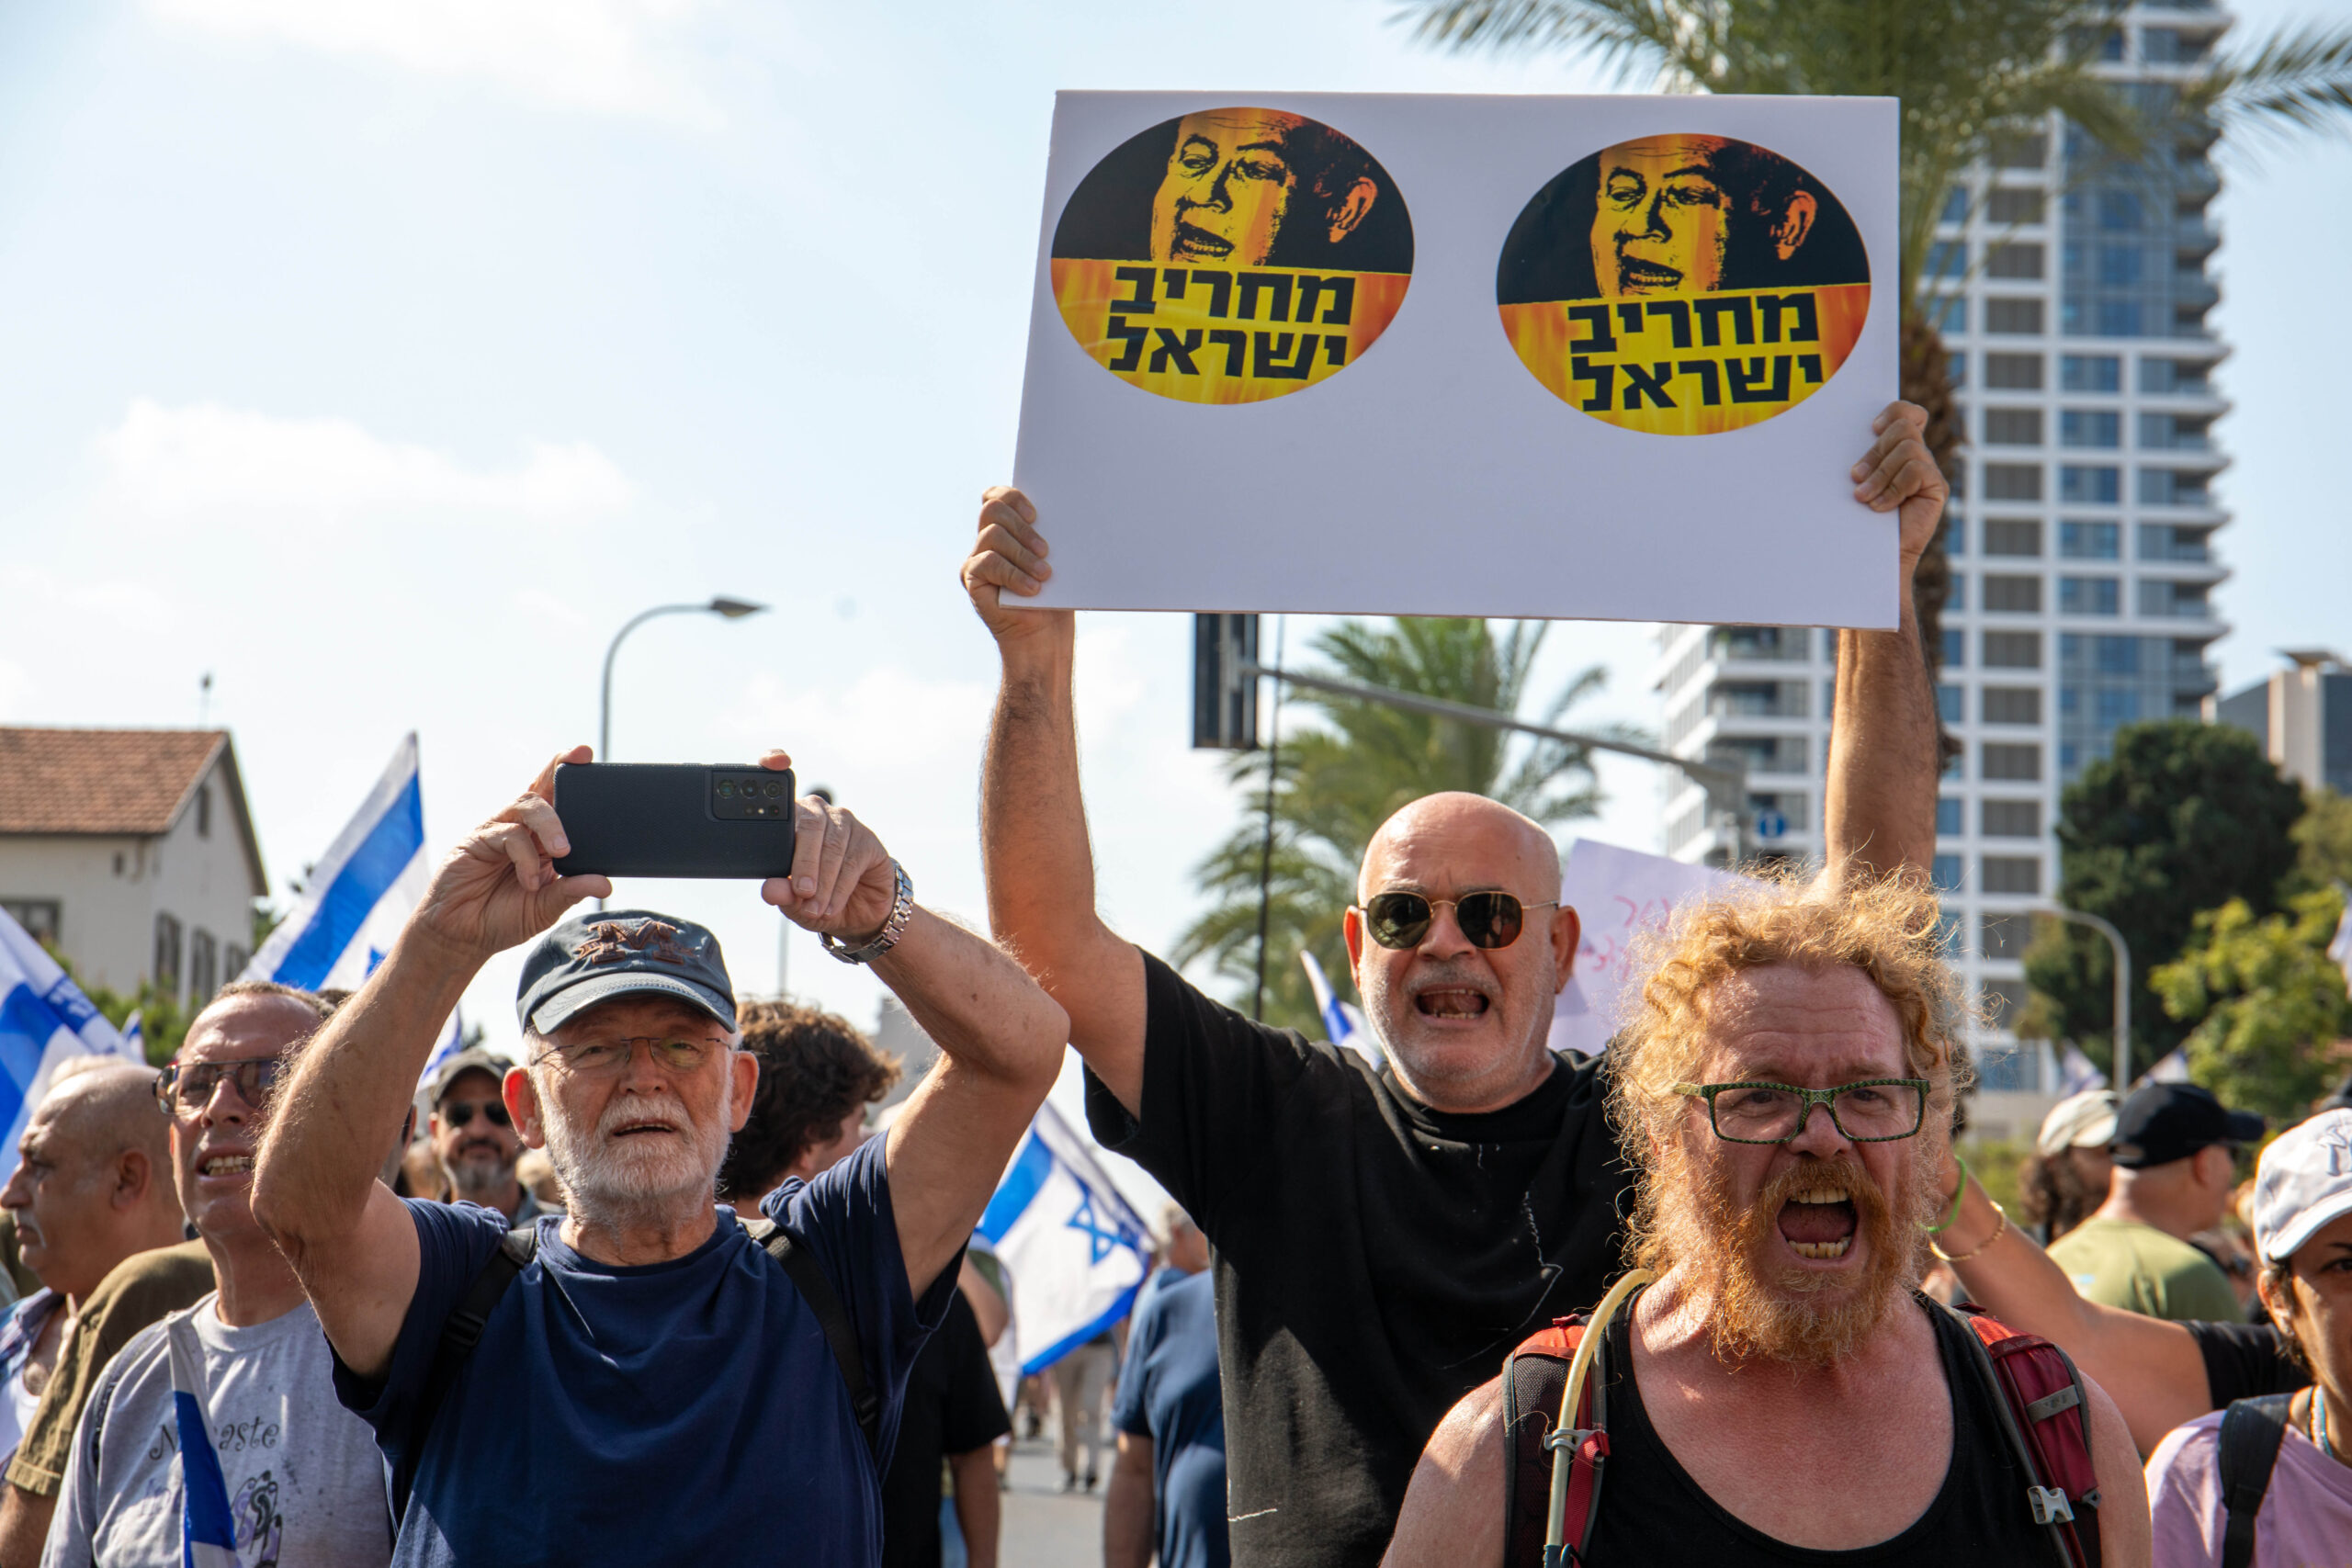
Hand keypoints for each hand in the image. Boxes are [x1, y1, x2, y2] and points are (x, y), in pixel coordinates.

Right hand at [412, 746, 610, 963]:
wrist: (461, 938)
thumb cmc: (502, 918)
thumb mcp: (545, 907)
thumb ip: (571, 891)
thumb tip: (606, 884)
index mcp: (541, 841)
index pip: (558, 800)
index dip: (570, 775)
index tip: (587, 755)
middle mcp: (520, 830)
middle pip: (540, 790)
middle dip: (559, 770)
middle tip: (580, 761)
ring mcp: (497, 832)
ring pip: (526, 806)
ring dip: (550, 825)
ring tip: (561, 851)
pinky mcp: (476, 841)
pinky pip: (507, 835)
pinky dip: (524, 858)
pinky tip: (529, 881)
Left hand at [756, 750, 898, 937]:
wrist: (859, 914)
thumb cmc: (818, 899)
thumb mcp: (793, 902)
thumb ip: (781, 893)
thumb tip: (770, 889)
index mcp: (789, 820)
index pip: (778, 786)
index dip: (775, 764)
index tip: (775, 762)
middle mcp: (817, 813)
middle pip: (809, 824)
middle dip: (804, 862)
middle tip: (801, 892)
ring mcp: (845, 823)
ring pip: (832, 846)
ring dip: (823, 881)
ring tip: (816, 909)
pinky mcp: (868, 840)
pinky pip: (852, 860)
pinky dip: (840, 886)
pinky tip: (832, 905)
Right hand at [962, 486, 1071, 647]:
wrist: (1043, 638)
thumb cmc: (1055, 598)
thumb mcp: (1058, 561)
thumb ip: (1050, 537)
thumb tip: (1065, 515)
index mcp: (1008, 529)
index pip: (997, 497)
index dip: (1014, 497)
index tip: (1036, 514)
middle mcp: (987, 540)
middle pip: (993, 510)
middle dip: (1022, 526)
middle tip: (1045, 550)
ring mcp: (977, 559)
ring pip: (993, 535)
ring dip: (1022, 553)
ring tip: (1045, 573)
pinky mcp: (972, 580)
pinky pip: (988, 563)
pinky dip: (1013, 574)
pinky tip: (1032, 588)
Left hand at [1851, 400, 1946, 568]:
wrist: (1873, 555)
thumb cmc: (1858, 518)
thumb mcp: (1856, 483)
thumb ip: (1860, 462)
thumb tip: (1842, 442)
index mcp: (1897, 448)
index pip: (1907, 413)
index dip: (1893, 412)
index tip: (1871, 428)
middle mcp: (1917, 455)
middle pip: (1904, 428)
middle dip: (1875, 451)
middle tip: (1855, 477)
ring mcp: (1928, 471)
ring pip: (1909, 449)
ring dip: (1880, 474)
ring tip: (1863, 497)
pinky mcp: (1936, 488)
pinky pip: (1916, 471)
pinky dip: (1893, 489)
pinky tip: (1880, 507)